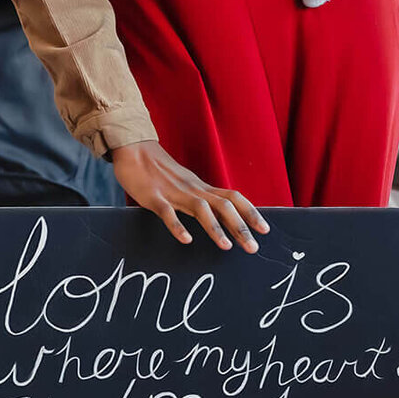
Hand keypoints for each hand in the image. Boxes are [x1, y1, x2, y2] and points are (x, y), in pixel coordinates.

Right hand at [110, 140, 269, 252]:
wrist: (133, 149)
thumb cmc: (159, 171)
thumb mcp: (186, 184)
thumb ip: (201, 198)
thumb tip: (220, 215)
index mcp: (201, 187)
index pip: (233, 198)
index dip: (250, 213)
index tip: (265, 230)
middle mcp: (192, 189)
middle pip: (223, 206)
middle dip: (240, 227)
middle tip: (253, 248)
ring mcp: (173, 192)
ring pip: (200, 209)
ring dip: (215, 228)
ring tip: (226, 247)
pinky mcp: (153, 197)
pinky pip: (167, 212)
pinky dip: (178, 226)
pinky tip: (186, 240)